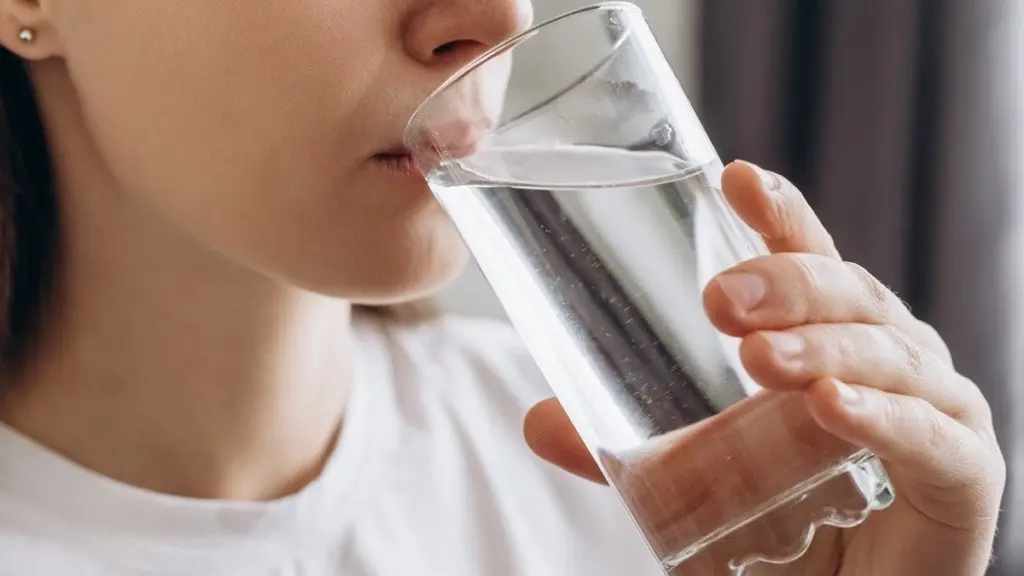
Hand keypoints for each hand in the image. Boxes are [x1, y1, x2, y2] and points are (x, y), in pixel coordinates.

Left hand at [522, 161, 1004, 574]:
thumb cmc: (782, 533)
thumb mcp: (699, 481)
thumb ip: (628, 453)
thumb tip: (539, 420)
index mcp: (831, 341)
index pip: (810, 260)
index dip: (779, 216)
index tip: (733, 177)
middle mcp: (890, 361)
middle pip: (850, 295)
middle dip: (789, 285)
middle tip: (720, 299)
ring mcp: (934, 410)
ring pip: (888, 354)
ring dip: (822, 348)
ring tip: (758, 358)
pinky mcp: (963, 475)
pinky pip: (930, 436)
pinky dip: (881, 417)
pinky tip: (830, 408)